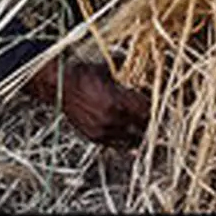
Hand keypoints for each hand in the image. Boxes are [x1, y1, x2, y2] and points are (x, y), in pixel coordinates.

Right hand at [26, 57, 150, 147]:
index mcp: (117, 102)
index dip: (153, 108)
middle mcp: (111, 119)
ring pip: (130, 139)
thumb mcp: (108, 71)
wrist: (59, 87)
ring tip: (143, 128)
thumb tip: (141, 72)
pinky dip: (125, 141)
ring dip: (138, 133)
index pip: (145, 111)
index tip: (156, 105)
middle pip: (140, 127)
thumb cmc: (82, 76)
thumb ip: (126, 76)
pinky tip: (130, 138)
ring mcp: (103, 130)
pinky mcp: (94, 137)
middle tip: (152, 117)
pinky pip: (116, 144)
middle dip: (148, 122)